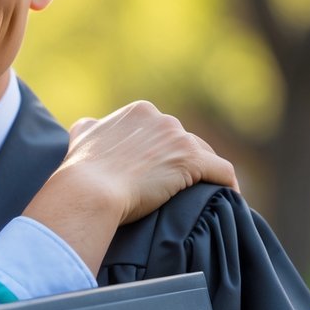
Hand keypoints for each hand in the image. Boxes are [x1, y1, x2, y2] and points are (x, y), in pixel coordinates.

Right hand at [65, 100, 237, 224]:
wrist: (89, 191)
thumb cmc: (81, 171)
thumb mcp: (81, 138)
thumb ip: (90, 128)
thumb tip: (91, 125)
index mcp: (138, 112)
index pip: (162, 131)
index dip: (164, 152)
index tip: (161, 172)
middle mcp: (161, 119)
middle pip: (184, 141)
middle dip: (183, 162)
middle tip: (180, 188)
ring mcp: (178, 138)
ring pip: (204, 155)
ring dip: (205, 173)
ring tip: (206, 195)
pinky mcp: (192, 161)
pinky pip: (222, 171)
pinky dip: (227, 183)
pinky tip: (229, 198)